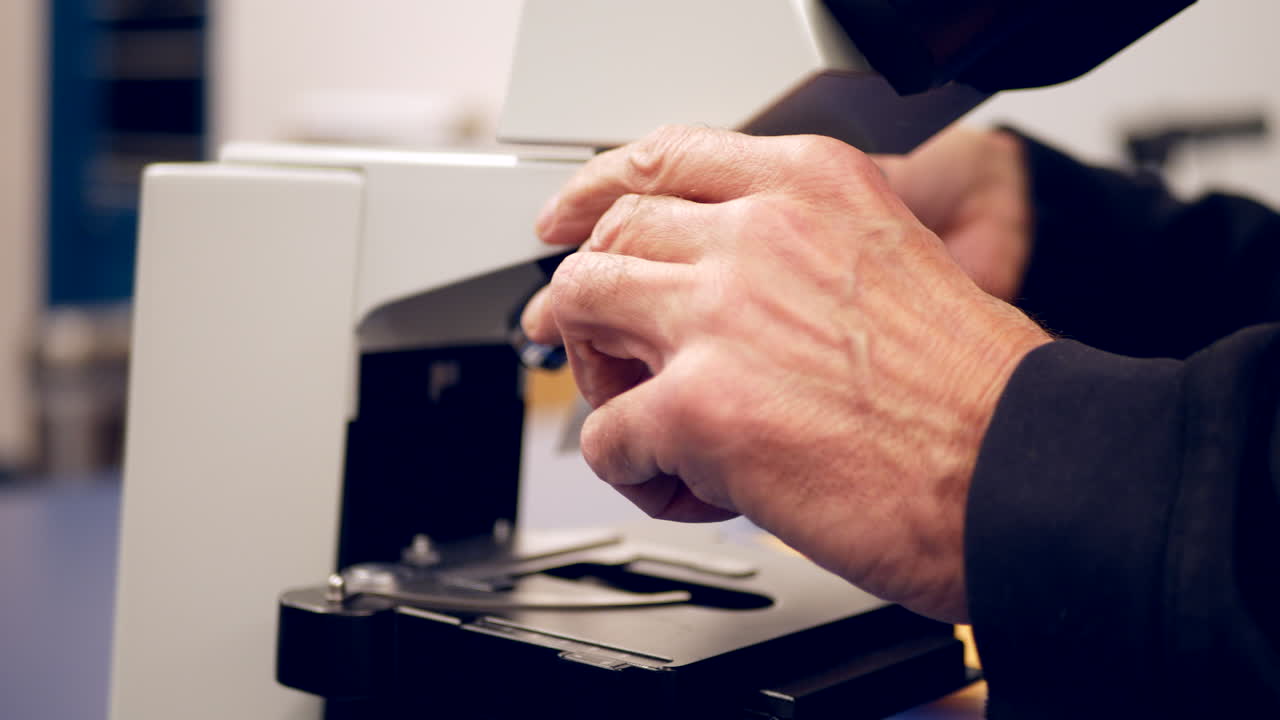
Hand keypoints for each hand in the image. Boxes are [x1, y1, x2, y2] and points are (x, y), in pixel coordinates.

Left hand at [522, 126, 1049, 621]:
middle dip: (585, 302)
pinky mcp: (697, 406)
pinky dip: (631, 469)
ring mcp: (718, 315)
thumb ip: (796, 249)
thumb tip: (715, 279)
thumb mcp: (890, 258)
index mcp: (809, 187)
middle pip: (609, 239)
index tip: (567, 221)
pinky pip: (605, 434)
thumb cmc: (970, 390)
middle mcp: (756, 234)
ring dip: (600, 378)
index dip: (594, 192)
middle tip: (588, 348)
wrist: (1016, 468)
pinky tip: (686, 487)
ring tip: (652, 426)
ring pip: (582, 314)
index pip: (663, 159)